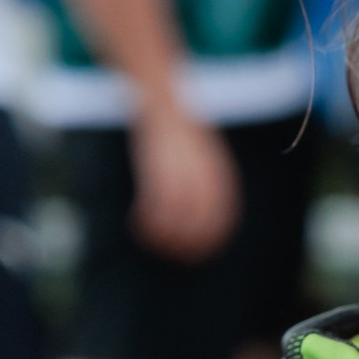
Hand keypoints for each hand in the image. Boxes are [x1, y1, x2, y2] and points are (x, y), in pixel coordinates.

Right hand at [130, 102, 239, 259]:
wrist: (164, 103)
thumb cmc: (182, 132)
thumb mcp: (206, 157)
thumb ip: (210, 183)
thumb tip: (205, 213)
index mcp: (219, 178)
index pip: (222, 221)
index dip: (209, 242)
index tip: (195, 253)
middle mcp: (203, 181)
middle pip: (199, 229)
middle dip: (185, 248)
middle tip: (171, 255)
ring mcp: (179, 179)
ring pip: (174, 225)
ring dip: (161, 239)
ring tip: (150, 240)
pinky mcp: (155, 175)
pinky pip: (152, 212)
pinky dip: (144, 224)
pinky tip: (136, 224)